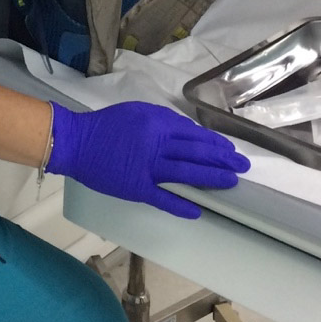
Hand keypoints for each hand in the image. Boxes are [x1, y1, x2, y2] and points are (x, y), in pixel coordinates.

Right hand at [47, 100, 248, 219]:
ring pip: (187, 173)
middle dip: (223, 160)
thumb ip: (163, 121)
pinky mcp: (137, 187)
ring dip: (212, 178)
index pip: (195, 134)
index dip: (216, 143)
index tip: (230, 150)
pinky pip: (163, 197)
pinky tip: (197, 210)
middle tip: (243, 166)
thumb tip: (188, 133)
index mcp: (158, 122)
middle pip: (197, 152)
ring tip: (230, 182)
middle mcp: (157, 143)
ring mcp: (147, 167)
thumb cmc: (107, 124)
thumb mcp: (138, 111)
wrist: (77, 142)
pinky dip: (181, 205)